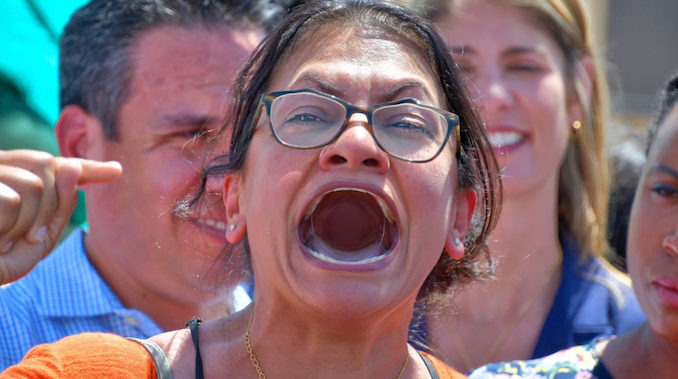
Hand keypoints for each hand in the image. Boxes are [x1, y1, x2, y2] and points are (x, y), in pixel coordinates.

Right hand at [0, 150, 121, 283]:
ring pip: (34, 185)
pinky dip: (9, 226)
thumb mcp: (39, 236)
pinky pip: (13, 200)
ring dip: (28, 221)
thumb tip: (72, 167)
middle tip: (27, 238)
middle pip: (48, 166)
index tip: (116, 172)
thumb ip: (59, 204)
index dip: (87, 167)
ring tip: (6, 240)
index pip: (54, 165)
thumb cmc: (1, 260)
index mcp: (15, 177)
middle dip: (50, 205)